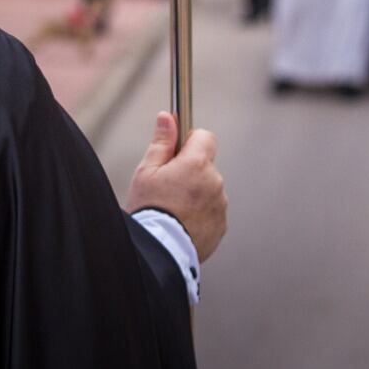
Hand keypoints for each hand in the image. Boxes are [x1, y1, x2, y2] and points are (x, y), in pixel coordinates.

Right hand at [125, 112, 226, 261]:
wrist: (158, 251)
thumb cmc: (149, 209)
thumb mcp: (147, 171)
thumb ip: (162, 142)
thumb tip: (167, 116)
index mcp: (197, 164)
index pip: (205, 136)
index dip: (190, 141)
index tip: (177, 153)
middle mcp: (215, 182)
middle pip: (205, 165)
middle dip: (190, 171)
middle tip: (167, 187)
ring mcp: (220, 205)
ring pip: (209, 189)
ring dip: (196, 194)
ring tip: (173, 210)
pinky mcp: (221, 226)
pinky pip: (212, 211)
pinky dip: (200, 214)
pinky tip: (181, 223)